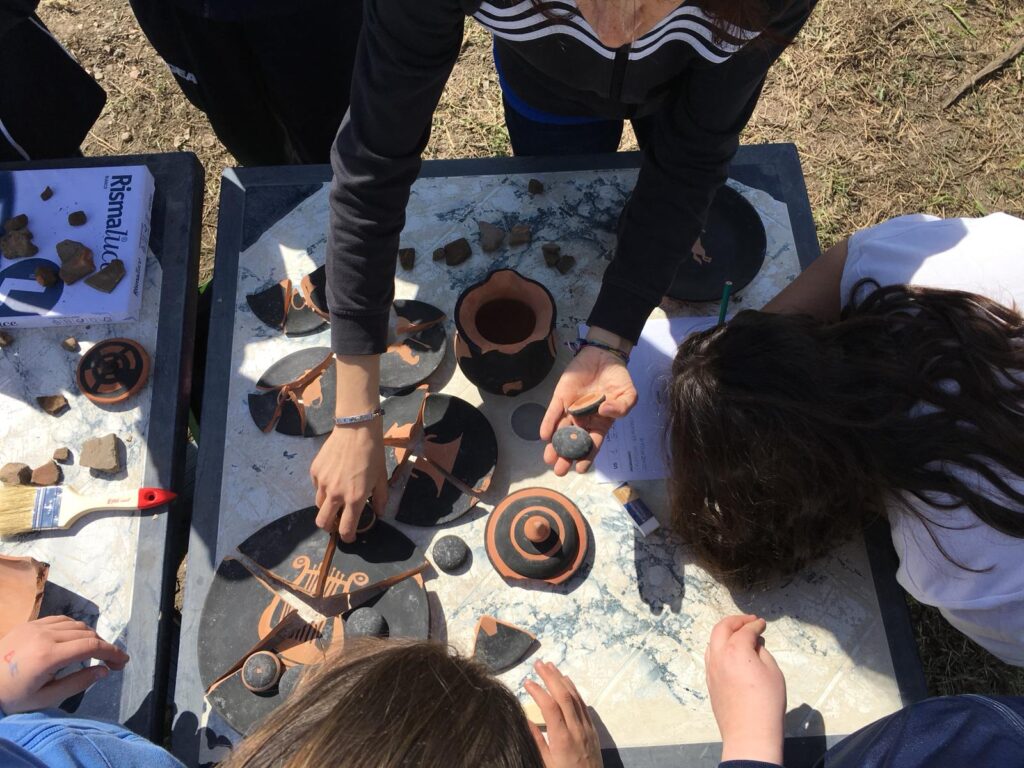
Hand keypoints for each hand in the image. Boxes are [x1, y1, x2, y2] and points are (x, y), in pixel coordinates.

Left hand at [0, 616, 128, 713]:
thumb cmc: (13, 696)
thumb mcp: (45, 698)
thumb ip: (77, 683)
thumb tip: (104, 671)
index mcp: (48, 656)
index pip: (91, 646)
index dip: (112, 652)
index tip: (123, 661)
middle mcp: (45, 635)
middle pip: (87, 634)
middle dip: (104, 646)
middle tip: (112, 662)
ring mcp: (36, 626)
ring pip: (76, 625)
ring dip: (91, 637)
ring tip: (95, 652)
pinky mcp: (30, 623)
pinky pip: (61, 620)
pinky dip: (75, 628)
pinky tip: (76, 640)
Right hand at [310, 421, 386, 542]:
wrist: (356, 429)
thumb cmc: (373, 454)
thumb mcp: (381, 477)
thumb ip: (381, 499)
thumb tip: (379, 513)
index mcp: (354, 498)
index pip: (346, 528)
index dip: (347, 537)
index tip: (349, 537)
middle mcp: (335, 494)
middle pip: (323, 523)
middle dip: (329, 527)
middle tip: (336, 522)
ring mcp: (322, 482)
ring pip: (318, 505)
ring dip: (326, 507)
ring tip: (336, 498)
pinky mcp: (315, 471)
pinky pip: (316, 487)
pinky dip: (323, 488)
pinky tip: (333, 477)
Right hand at [524, 661, 601, 767]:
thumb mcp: (546, 764)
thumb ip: (536, 741)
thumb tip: (526, 719)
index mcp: (562, 739)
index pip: (550, 708)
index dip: (538, 692)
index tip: (526, 682)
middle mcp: (576, 729)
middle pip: (564, 696)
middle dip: (550, 677)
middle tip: (538, 663)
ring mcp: (586, 727)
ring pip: (575, 697)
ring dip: (562, 679)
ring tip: (550, 666)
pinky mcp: (592, 728)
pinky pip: (583, 704)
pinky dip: (574, 689)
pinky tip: (566, 680)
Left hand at [541, 342, 636, 475]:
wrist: (604, 355)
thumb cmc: (618, 379)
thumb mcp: (628, 394)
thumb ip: (621, 407)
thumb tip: (604, 411)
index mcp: (600, 423)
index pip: (593, 444)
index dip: (587, 457)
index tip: (580, 469)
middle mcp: (584, 419)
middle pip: (574, 442)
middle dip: (566, 457)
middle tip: (559, 470)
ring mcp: (571, 409)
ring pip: (561, 430)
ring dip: (554, 446)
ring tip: (549, 459)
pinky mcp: (561, 397)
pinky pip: (553, 412)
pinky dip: (548, 423)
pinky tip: (544, 436)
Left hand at [705, 615, 785, 764]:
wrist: (749, 733)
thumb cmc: (767, 702)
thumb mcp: (773, 672)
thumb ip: (762, 653)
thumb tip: (754, 646)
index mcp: (736, 650)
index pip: (745, 630)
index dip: (755, 625)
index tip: (762, 623)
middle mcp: (718, 656)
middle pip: (721, 628)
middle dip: (735, 621)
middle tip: (749, 621)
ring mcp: (711, 669)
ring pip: (712, 641)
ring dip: (725, 633)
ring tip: (739, 634)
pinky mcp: (709, 681)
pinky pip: (711, 656)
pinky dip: (720, 647)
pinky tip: (731, 652)